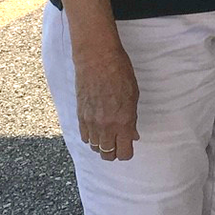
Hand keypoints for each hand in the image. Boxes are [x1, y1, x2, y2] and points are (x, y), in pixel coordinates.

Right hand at [73, 42, 139, 162]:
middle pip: (108, 155)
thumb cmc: (120, 73)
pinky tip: (96, 127)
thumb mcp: (134, 96)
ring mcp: (91, 122)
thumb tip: (133, 135)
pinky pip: (84, 137)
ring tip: (107, 133)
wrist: (97, 59)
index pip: (124, 153)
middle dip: (114, 151)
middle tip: (118, 142)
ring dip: (101, 144)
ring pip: (94, 147)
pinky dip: (90, 136)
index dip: (127, 152)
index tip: (128, 146)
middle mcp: (106, 126)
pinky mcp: (80, 116)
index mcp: (123, 122)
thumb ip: (132, 119)